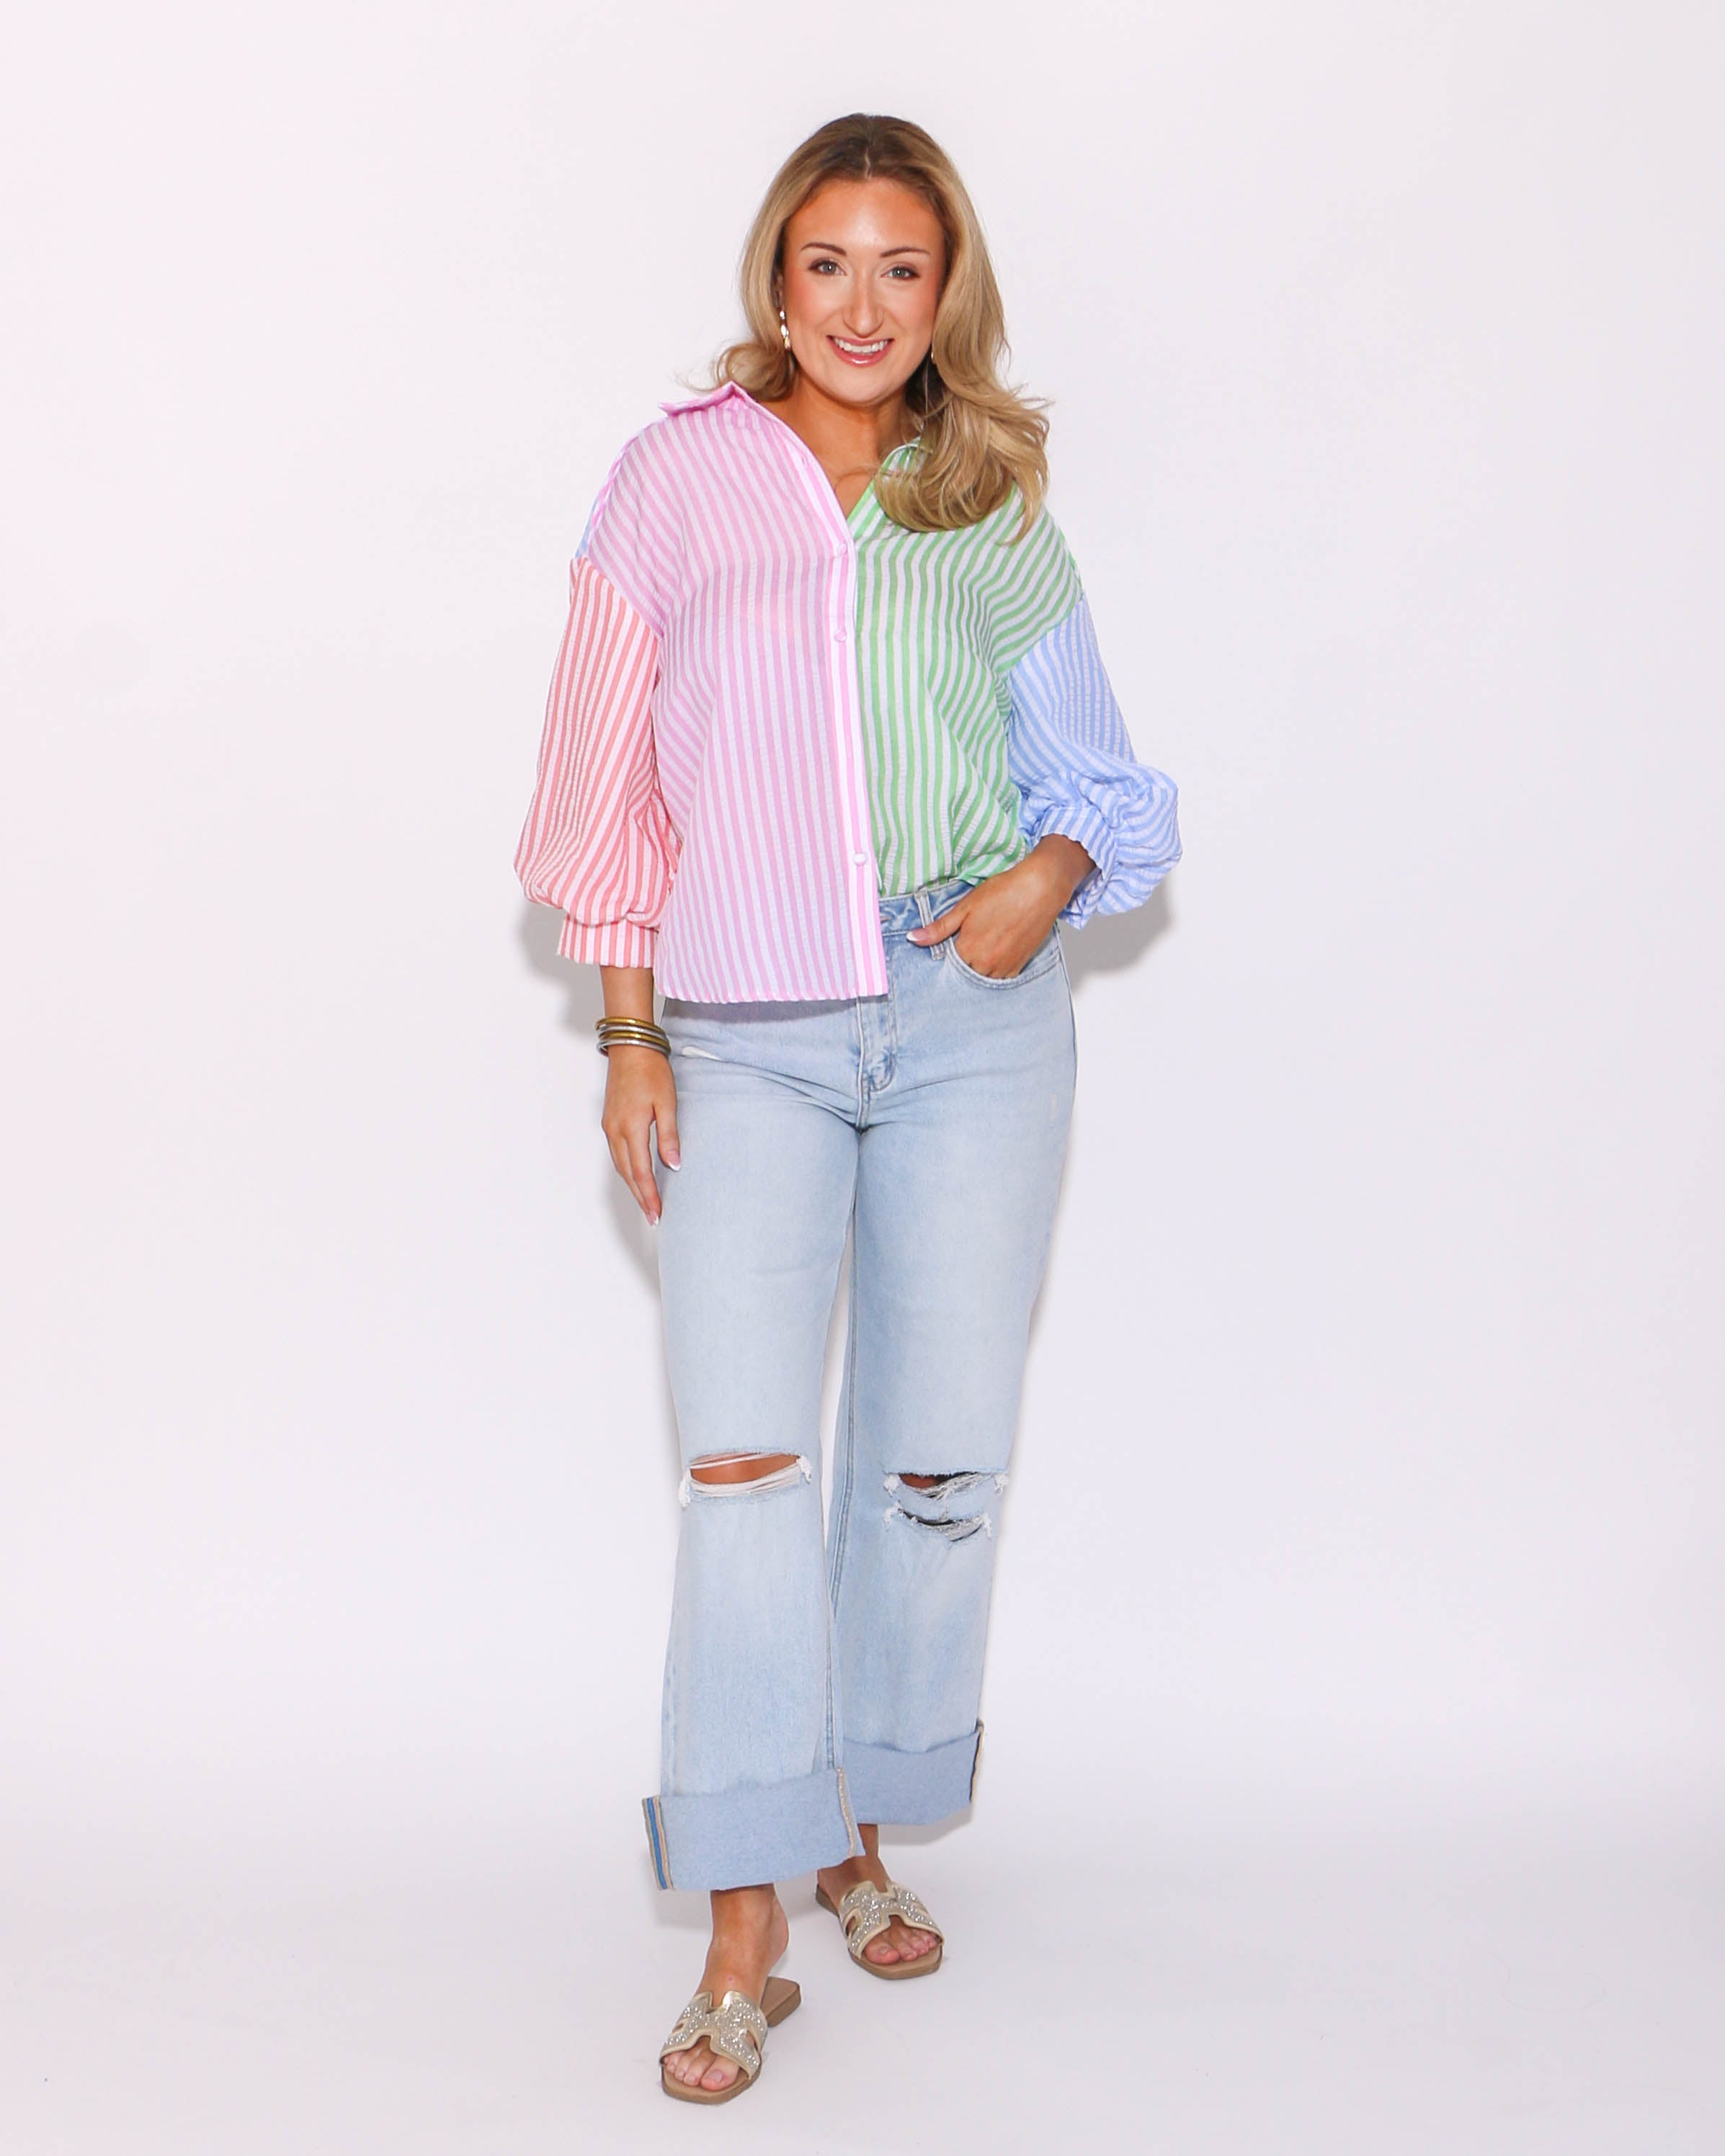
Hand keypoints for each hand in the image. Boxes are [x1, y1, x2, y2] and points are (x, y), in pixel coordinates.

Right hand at [601, 1045, 679, 1224]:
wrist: (631, 1048)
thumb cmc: (651, 1071)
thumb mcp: (667, 1103)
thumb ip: (669, 1136)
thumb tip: (674, 1166)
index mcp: (631, 1128)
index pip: (641, 1172)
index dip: (649, 1196)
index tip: (657, 1214)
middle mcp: (615, 1131)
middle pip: (627, 1174)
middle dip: (641, 1197)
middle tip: (653, 1217)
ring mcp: (610, 1126)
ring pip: (620, 1165)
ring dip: (633, 1185)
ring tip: (647, 1201)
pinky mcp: (610, 1121)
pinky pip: (617, 1153)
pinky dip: (627, 1169)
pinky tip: (636, 1174)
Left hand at [908, 837, 1091, 977]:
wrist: (1040, 889)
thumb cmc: (1004, 893)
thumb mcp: (965, 907)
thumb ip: (939, 928)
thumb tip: (913, 939)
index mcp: (968, 950)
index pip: (947, 965)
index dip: (947, 955)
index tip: (950, 945)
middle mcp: (985, 964)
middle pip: (964, 973)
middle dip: (962, 963)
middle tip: (969, 943)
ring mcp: (1004, 968)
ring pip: (982, 978)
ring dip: (978, 969)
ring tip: (982, 947)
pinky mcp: (1019, 966)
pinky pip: (1001, 979)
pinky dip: (995, 971)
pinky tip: (995, 954)